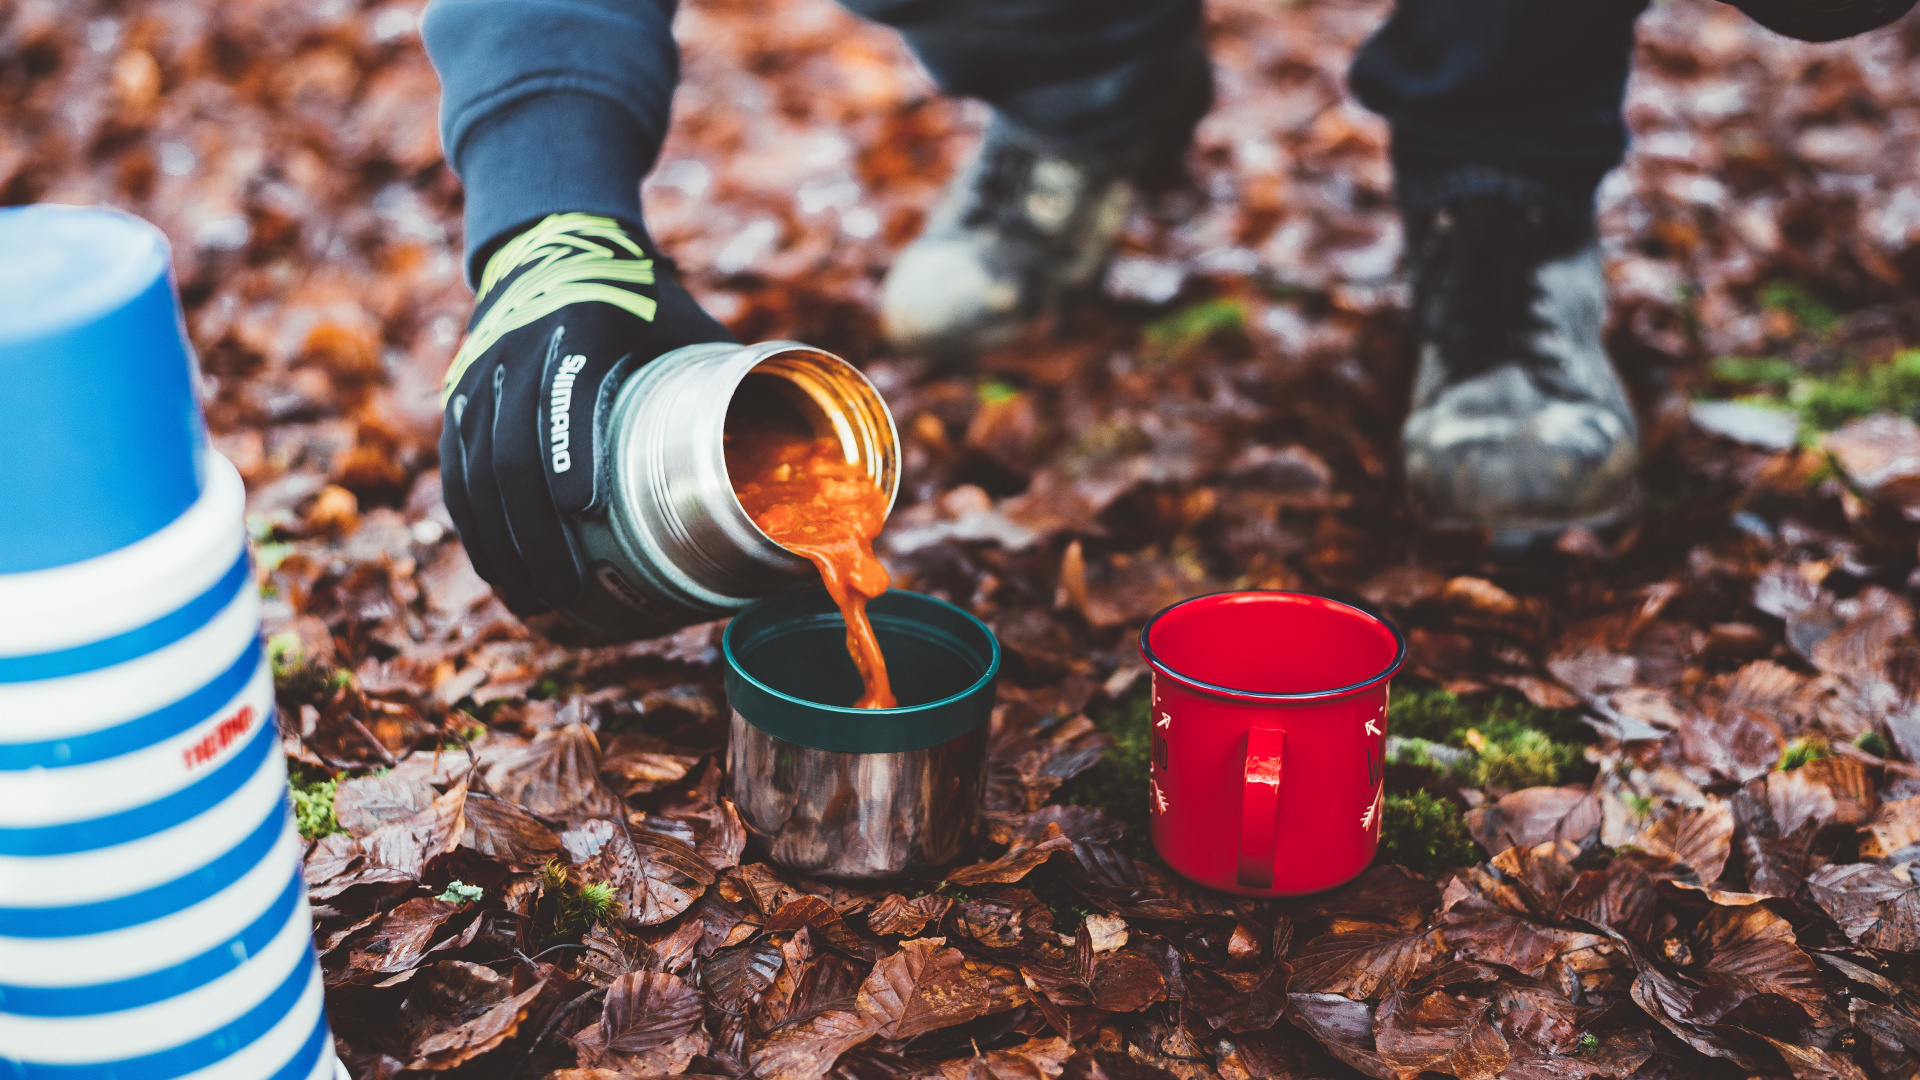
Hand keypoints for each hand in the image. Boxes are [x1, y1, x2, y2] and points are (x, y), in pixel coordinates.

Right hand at [440, 213, 731, 613]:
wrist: (556, 247)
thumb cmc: (644, 303)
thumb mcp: (689, 326)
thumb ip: (736, 385)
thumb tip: (806, 465)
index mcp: (582, 324)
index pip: (566, 389)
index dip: (569, 449)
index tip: (583, 508)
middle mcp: (517, 350)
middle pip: (510, 448)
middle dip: (532, 528)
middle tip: (566, 588)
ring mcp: (480, 376)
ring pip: (474, 469)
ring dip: (499, 542)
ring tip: (531, 601)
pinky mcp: (459, 399)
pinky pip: (457, 471)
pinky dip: (475, 527)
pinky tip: (497, 572)